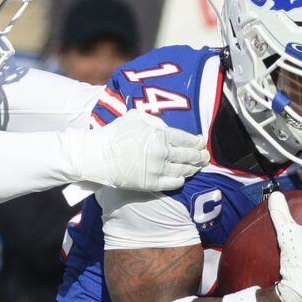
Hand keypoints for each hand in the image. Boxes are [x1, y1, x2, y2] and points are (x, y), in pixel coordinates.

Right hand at [81, 108, 208, 192]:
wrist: (97, 156)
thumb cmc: (115, 134)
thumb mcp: (136, 117)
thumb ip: (156, 121)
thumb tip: (169, 129)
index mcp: (160, 135)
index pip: (186, 139)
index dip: (196, 141)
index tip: (201, 142)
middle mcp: (162, 153)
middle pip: (188, 155)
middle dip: (199, 156)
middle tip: (205, 157)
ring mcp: (157, 170)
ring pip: (183, 170)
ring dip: (192, 168)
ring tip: (197, 167)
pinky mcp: (150, 183)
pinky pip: (173, 183)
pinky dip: (180, 180)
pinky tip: (182, 177)